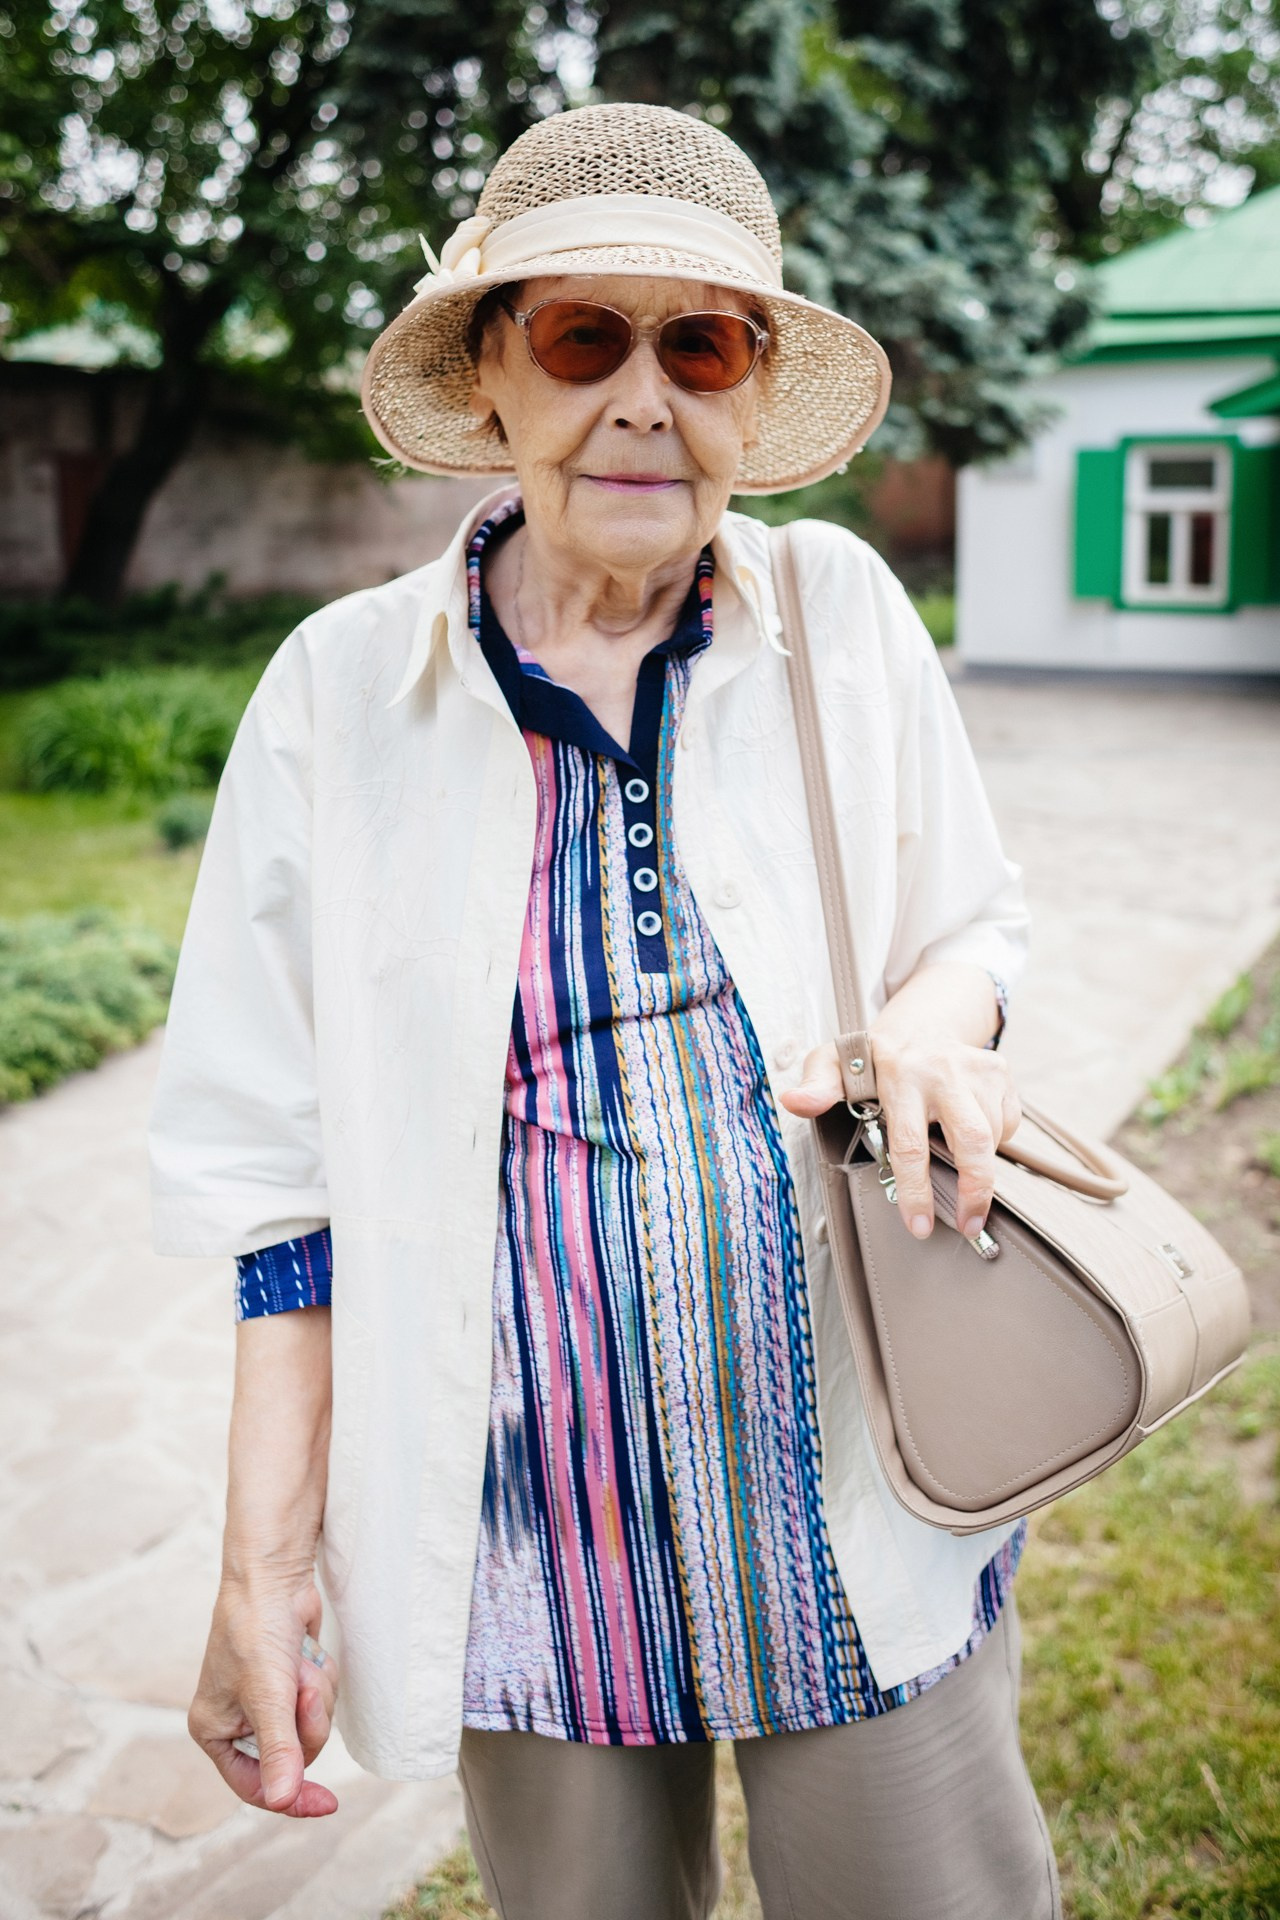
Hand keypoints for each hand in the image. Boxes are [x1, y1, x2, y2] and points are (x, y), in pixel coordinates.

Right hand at [188, 1571, 340, 1816]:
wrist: (273, 1575)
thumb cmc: (255, 1630)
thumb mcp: (268, 1696)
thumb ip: (278, 1749)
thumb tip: (283, 1800)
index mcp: (215, 1732)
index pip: (255, 1786)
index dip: (291, 1797)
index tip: (328, 1803)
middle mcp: (238, 1721)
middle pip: (293, 1756)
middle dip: (306, 1721)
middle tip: (301, 1688)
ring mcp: (267, 1701)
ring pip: (312, 1728)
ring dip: (315, 1695)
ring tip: (300, 1663)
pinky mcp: (292, 1682)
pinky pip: (320, 1702)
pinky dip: (321, 1678)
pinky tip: (306, 1653)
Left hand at [779, 1029, 1021, 1240]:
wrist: (919, 1023)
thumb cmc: (872, 1058)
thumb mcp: (834, 1064)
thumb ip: (816, 1085)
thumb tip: (793, 1101)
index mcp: (899, 1075)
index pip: (910, 1144)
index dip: (916, 1192)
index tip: (919, 1227)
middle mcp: (943, 1070)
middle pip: (971, 1141)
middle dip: (975, 1190)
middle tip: (969, 1225)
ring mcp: (977, 1069)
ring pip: (991, 1136)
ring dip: (978, 1165)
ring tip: (959, 1172)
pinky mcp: (1000, 1073)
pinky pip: (1006, 1124)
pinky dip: (993, 1140)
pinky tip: (968, 1134)